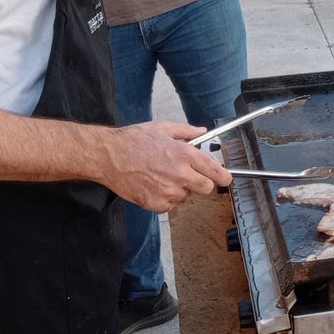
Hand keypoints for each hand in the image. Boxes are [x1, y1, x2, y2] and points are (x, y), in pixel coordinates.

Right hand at [102, 121, 230, 211]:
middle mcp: (179, 174)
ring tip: (162, 176)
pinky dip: (165, 199)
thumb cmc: (132, 140)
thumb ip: (187, 131)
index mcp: (184, 154)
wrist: (108, 156)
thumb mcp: (163, 128)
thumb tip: (202, 132)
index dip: (224, 177)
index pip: (215, 171)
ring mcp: (167, 191)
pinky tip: (153, 185)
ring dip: (180, 190)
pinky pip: (170, 206)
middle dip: (201, 183)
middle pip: (206, 189)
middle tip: (188, 175)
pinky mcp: (155, 203)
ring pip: (186, 197)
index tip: (225, 178)